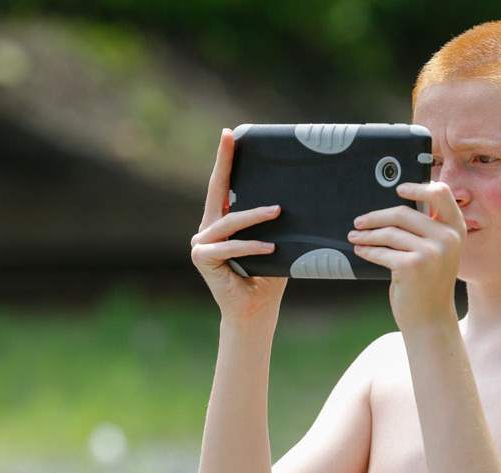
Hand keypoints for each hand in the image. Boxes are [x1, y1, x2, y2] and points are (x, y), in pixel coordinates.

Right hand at [191, 128, 287, 325]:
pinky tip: (270, 248)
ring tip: (277, 212)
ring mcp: (202, 243)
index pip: (223, 186)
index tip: (230, 134)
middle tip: (232, 138)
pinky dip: (250, 247)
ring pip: (229, 222)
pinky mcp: (202, 258)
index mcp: (223, 222)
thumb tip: (298, 199)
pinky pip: (229, 247)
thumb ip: (275, 225)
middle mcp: (208, 229)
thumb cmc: (268, 277)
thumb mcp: (276, 243)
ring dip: (254, 217)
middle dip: (225, 162)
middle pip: (216, 190)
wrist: (256, 311)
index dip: (225, 160)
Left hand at [348, 181, 465, 330]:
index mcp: (456, 229)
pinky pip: (382, 252)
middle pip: (403, 213)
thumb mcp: (437, 252)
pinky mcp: (414, 265)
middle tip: (359, 222)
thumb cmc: (429, 284)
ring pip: (389, 232)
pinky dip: (368, 250)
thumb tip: (392, 209)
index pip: (441, 194)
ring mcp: (432, 252)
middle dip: (375, 217)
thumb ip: (426, 230)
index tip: (398, 189)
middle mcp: (448, 238)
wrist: (430, 319)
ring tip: (356, 237)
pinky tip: (361, 250)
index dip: (418, 187)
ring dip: (367, 235)